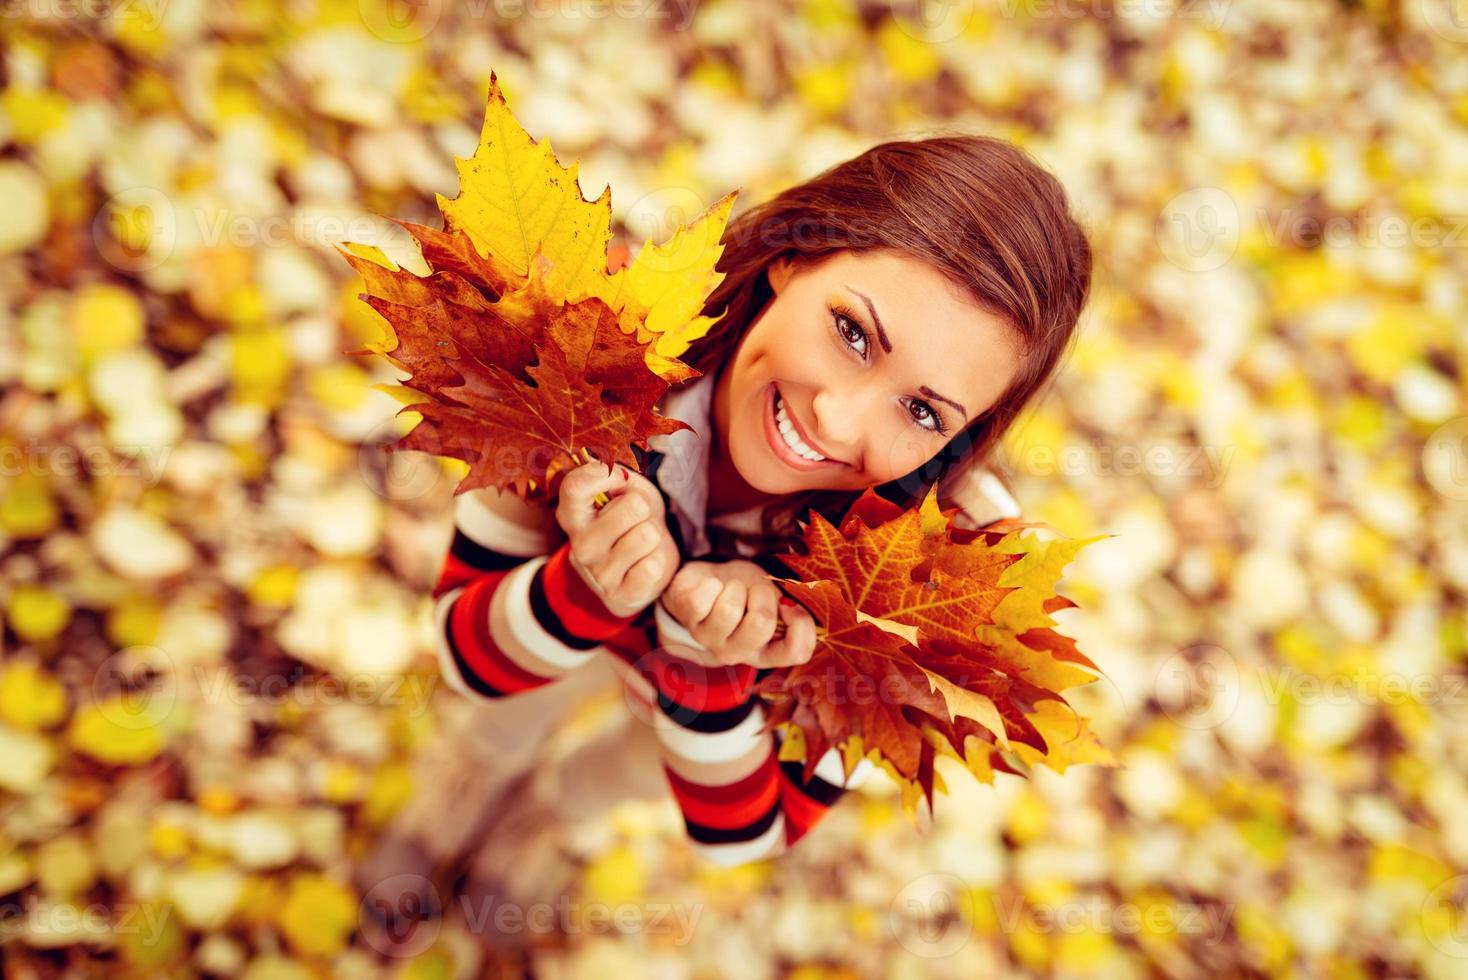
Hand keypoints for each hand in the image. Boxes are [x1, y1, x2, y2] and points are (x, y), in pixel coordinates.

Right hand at [554, 460, 678, 617]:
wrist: (640, 569)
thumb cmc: (632, 521)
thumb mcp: (626, 489)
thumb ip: (619, 475)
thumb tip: (619, 475)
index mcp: (572, 514)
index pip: (575, 486)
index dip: (605, 474)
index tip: (621, 480)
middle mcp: (579, 544)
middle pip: (633, 506)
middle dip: (645, 509)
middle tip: (636, 521)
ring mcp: (598, 572)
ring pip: (647, 534)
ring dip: (653, 536)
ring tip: (642, 543)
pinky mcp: (619, 594)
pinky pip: (653, 566)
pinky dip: (657, 561)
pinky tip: (644, 565)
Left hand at [660, 560, 816, 668]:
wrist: (709, 579)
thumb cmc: (746, 593)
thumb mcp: (775, 600)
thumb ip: (790, 612)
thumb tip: (791, 608)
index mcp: (765, 653)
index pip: (796, 653)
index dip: (800, 624)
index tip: (788, 604)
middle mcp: (737, 653)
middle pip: (761, 624)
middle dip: (761, 594)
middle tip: (752, 591)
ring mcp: (710, 640)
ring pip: (729, 609)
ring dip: (735, 587)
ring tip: (731, 589)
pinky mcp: (688, 620)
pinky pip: (703, 599)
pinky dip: (710, 584)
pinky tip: (711, 588)